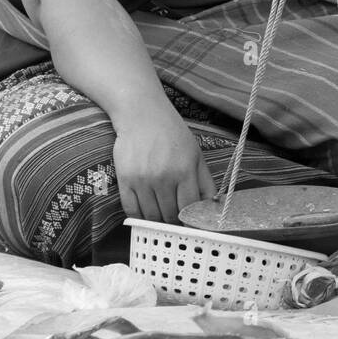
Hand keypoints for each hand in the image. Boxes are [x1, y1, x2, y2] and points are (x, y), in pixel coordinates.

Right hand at [112, 105, 215, 224]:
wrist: (141, 114)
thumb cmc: (172, 134)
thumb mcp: (196, 154)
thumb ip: (205, 182)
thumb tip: (213, 208)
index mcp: (185, 170)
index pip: (189, 208)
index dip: (191, 220)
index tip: (190, 224)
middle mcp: (164, 176)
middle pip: (170, 215)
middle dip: (175, 221)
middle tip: (175, 221)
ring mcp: (142, 179)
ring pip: (151, 215)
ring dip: (158, 220)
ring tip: (162, 216)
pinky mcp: (125, 179)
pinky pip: (131, 209)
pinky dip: (139, 217)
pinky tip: (145, 213)